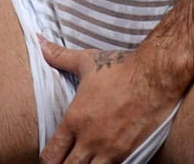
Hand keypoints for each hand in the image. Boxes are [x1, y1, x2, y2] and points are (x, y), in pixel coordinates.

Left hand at [39, 38, 177, 163]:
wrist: (153, 75)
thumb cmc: (119, 68)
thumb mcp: (86, 61)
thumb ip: (60, 57)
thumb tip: (39, 41)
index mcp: (75, 119)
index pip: (51, 154)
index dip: (48, 158)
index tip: (52, 155)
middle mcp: (89, 139)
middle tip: (66, 160)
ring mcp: (110, 149)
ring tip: (85, 161)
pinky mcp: (128, 153)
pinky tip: (103, 160)